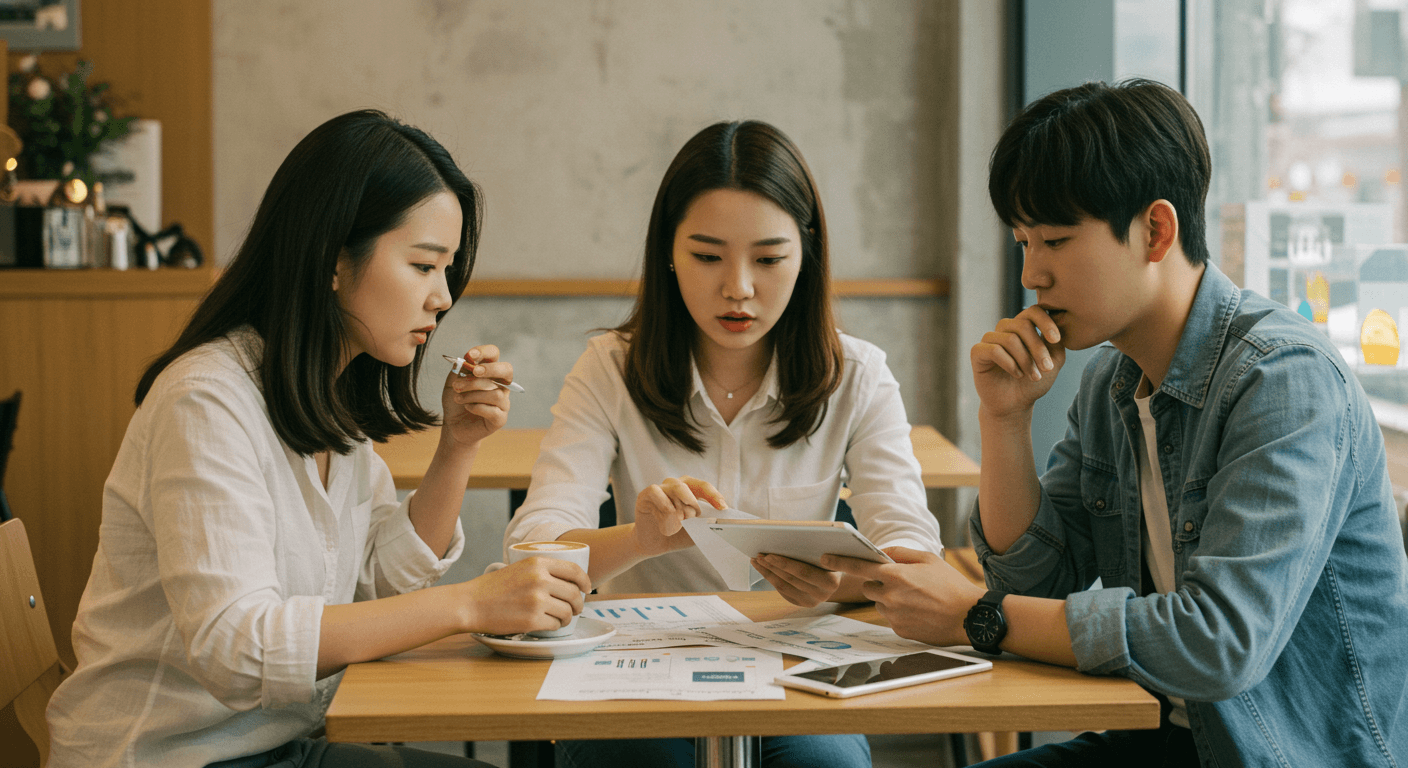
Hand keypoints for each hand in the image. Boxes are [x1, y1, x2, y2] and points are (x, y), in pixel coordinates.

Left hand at [441, 345, 511, 446]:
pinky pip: (492, 410)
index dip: (484, 352)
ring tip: (457, 397)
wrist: (453, 425)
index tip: (469, 356)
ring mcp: (503, 402)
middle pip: (506, 370)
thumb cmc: (456, 401)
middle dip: (489, 369)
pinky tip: (467, 407)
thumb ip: (459, 370)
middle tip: (473, 372)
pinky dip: (476, 407)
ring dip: (472, 393)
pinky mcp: (500, 418)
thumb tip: (465, 361)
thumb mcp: (452, 382)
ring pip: (494, 392)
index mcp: (490, 372)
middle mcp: (500, 385)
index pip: (494, 354)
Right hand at [460, 557, 590, 635]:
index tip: (587, 588)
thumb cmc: (493, 587)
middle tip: (575, 608)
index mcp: (538, 563)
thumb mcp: (520, 568)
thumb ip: (542, 571)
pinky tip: (548, 624)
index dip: (585, 581)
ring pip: (567, 612)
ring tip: (561, 618)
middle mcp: (540, 580)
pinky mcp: (532, 620)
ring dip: (568, 617)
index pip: (574, 570)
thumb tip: (569, 582)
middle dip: (579, 604)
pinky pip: (555, 625)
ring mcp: (537, 600)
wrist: (471, 603)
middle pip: (574, 593)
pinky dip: (555, 626)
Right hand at [632, 476, 726, 557]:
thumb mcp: (696, 531)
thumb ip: (706, 524)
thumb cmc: (677, 535)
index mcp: (690, 490)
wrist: (654, 544)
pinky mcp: (645, 495)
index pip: (704, 487)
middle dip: (694, 505)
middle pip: (689, 485)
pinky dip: (663, 505)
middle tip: (692, 519)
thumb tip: (719, 523)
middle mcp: (675, 485)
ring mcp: (660, 488)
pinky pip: (656, 492)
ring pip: (676, 487)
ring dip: (680, 508)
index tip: (722, 508)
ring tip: (678, 523)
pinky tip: (664, 518)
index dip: (714, 496)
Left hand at [752, 554, 842, 606]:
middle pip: (791, 578)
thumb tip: (788, 539)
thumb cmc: (831, 557)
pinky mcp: (801, 603)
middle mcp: (822, 594)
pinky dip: (770, 577)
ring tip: (757, 559)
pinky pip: (782, 590)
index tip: (770, 554)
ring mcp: (811, 601)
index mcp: (831, 581)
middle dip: (772, 565)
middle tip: (759, 554)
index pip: (803, 571)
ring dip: (768, 571)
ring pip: (783, 585)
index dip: (785, 563)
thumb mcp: (830, 552)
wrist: (836, 574)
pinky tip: (762, 567)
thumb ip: (817, 549)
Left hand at [821, 547, 983, 646]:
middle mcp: (891, 596)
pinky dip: (899, 613)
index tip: (824, 558)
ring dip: (888, 599)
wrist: (969, 617)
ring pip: (879, 604)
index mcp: (896, 575)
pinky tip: (919, 611)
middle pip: (868, 587)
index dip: (840, 561)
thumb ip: (902, 552)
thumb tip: (883, 551)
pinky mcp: (899, 631)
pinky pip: (890, 618)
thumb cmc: (951, 585)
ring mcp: (894, 616)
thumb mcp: (929, 559)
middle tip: (900, 582)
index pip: (860, 567)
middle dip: (878, 583)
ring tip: (915, 599)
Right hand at [970, 306, 1065, 419]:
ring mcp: (989, 339)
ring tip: (1034, 376)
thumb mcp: (1053, 361)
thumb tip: (1060, 321)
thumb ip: (1057, 342)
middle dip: (1038, 348)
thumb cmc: (1033, 382)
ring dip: (1026, 360)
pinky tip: (1017, 374)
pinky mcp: (977, 352)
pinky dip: (1009, 363)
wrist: (1015, 405)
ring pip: (1010, 339)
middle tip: (1047, 368)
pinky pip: (994, 350)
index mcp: (1023, 327)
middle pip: (1022, 325)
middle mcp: (1005, 329)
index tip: (1056, 340)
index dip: (1045, 322)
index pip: (1033, 311)